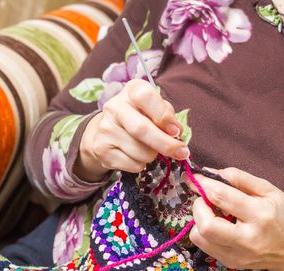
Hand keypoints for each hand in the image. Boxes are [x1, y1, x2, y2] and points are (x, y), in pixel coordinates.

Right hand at [74, 79, 189, 181]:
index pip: (146, 97)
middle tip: (181, 152)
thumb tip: (175, 133)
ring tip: (149, 148)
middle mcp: (114, 107)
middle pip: (142, 129)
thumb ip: (167, 116)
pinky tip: (136, 155)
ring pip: (142, 152)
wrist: (108, 132)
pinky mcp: (102, 150)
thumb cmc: (141, 116)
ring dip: (153, 155)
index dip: (163, 116)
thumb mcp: (155, 109)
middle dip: (166, 145)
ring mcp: (105, 129)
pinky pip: (134, 165)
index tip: (176, 131)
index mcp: (131, 91)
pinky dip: (142, 164)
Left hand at [185, 167, 283, 270]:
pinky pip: (204, 246)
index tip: (193, 176)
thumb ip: (240, 179)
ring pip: (200, 237)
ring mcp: (238, 255)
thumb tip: (211, 172)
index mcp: (261, 215)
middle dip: (198, 205)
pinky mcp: (232, 263)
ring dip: (199, 219)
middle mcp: (248, 238)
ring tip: (212, 211)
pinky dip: (204, 231)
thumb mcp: (271, 191)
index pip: (221, 197)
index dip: (203, 184)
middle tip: (205, 198)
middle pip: (206, 224)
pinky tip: (217, 224)